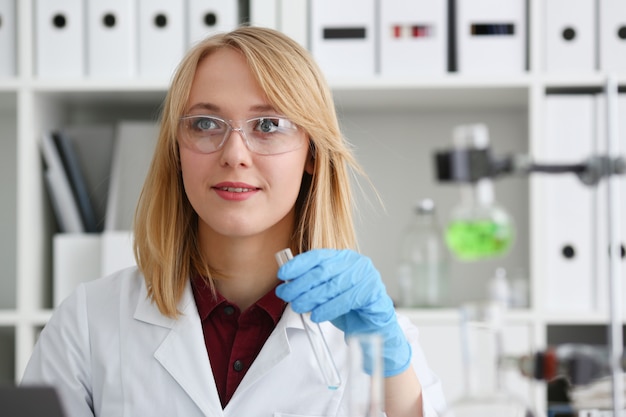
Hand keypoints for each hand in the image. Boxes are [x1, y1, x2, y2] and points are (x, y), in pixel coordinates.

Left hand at [275, 249, 411, 376]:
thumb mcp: (326, 292)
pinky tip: (316, 316)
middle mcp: (355, 262)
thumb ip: (312, 285)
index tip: (282, 274)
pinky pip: (346, 300)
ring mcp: (367, 276)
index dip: (298, 264)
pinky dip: (328, 309)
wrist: (373, 327)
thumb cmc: (347, 308)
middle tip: (285, 295)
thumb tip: (287, 285)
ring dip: (311, 298)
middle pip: (323, 271)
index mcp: (342, 257)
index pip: (318, 255)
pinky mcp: (373, 292)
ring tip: (298, 307)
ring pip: (333, 286)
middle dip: (301, 284)